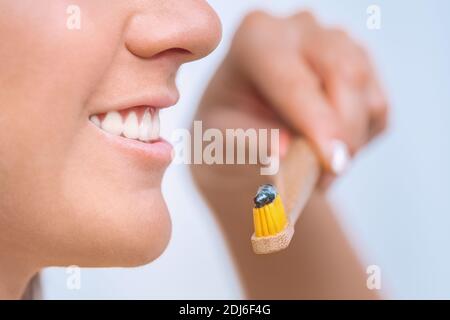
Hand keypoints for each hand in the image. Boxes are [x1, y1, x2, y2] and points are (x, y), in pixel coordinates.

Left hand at [196, 10, 387, 186]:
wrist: (244, 125)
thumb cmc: (229, 129)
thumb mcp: (224, 141)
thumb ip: (253, 144)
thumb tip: (283, 152)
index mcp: (256, 38)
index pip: (294, 79)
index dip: (317, 122)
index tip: (330, 162)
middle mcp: (298, 29)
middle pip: (346, 73)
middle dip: (344, 131)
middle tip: (328, 173)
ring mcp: (334, 42)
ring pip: (367, 93)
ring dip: (352, 140)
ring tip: (318, 167)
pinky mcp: (360, 64)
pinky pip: (377, 107)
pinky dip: (360, 137)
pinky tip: (328, 144)